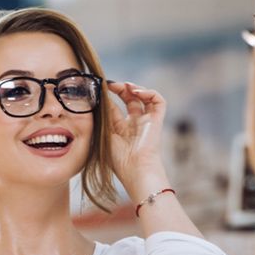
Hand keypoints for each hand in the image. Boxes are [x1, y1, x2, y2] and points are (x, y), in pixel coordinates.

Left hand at [106, 81, 167, 196]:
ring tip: (125, 86)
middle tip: (111, 84)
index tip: (99, 87)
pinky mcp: (157, 120)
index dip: (108, 96)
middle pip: (130, 99)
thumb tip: (96, 98)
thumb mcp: (105, 134)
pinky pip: (158, 101)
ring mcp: (146, 122)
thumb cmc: (118, 160)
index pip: (115, 106)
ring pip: (145, 98)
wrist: (135, 170)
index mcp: (120, 130)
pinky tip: (137, 93)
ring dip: (135, 88)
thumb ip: (102, 116)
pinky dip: (149, 93)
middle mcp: (134, 124)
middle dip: (121, 89)